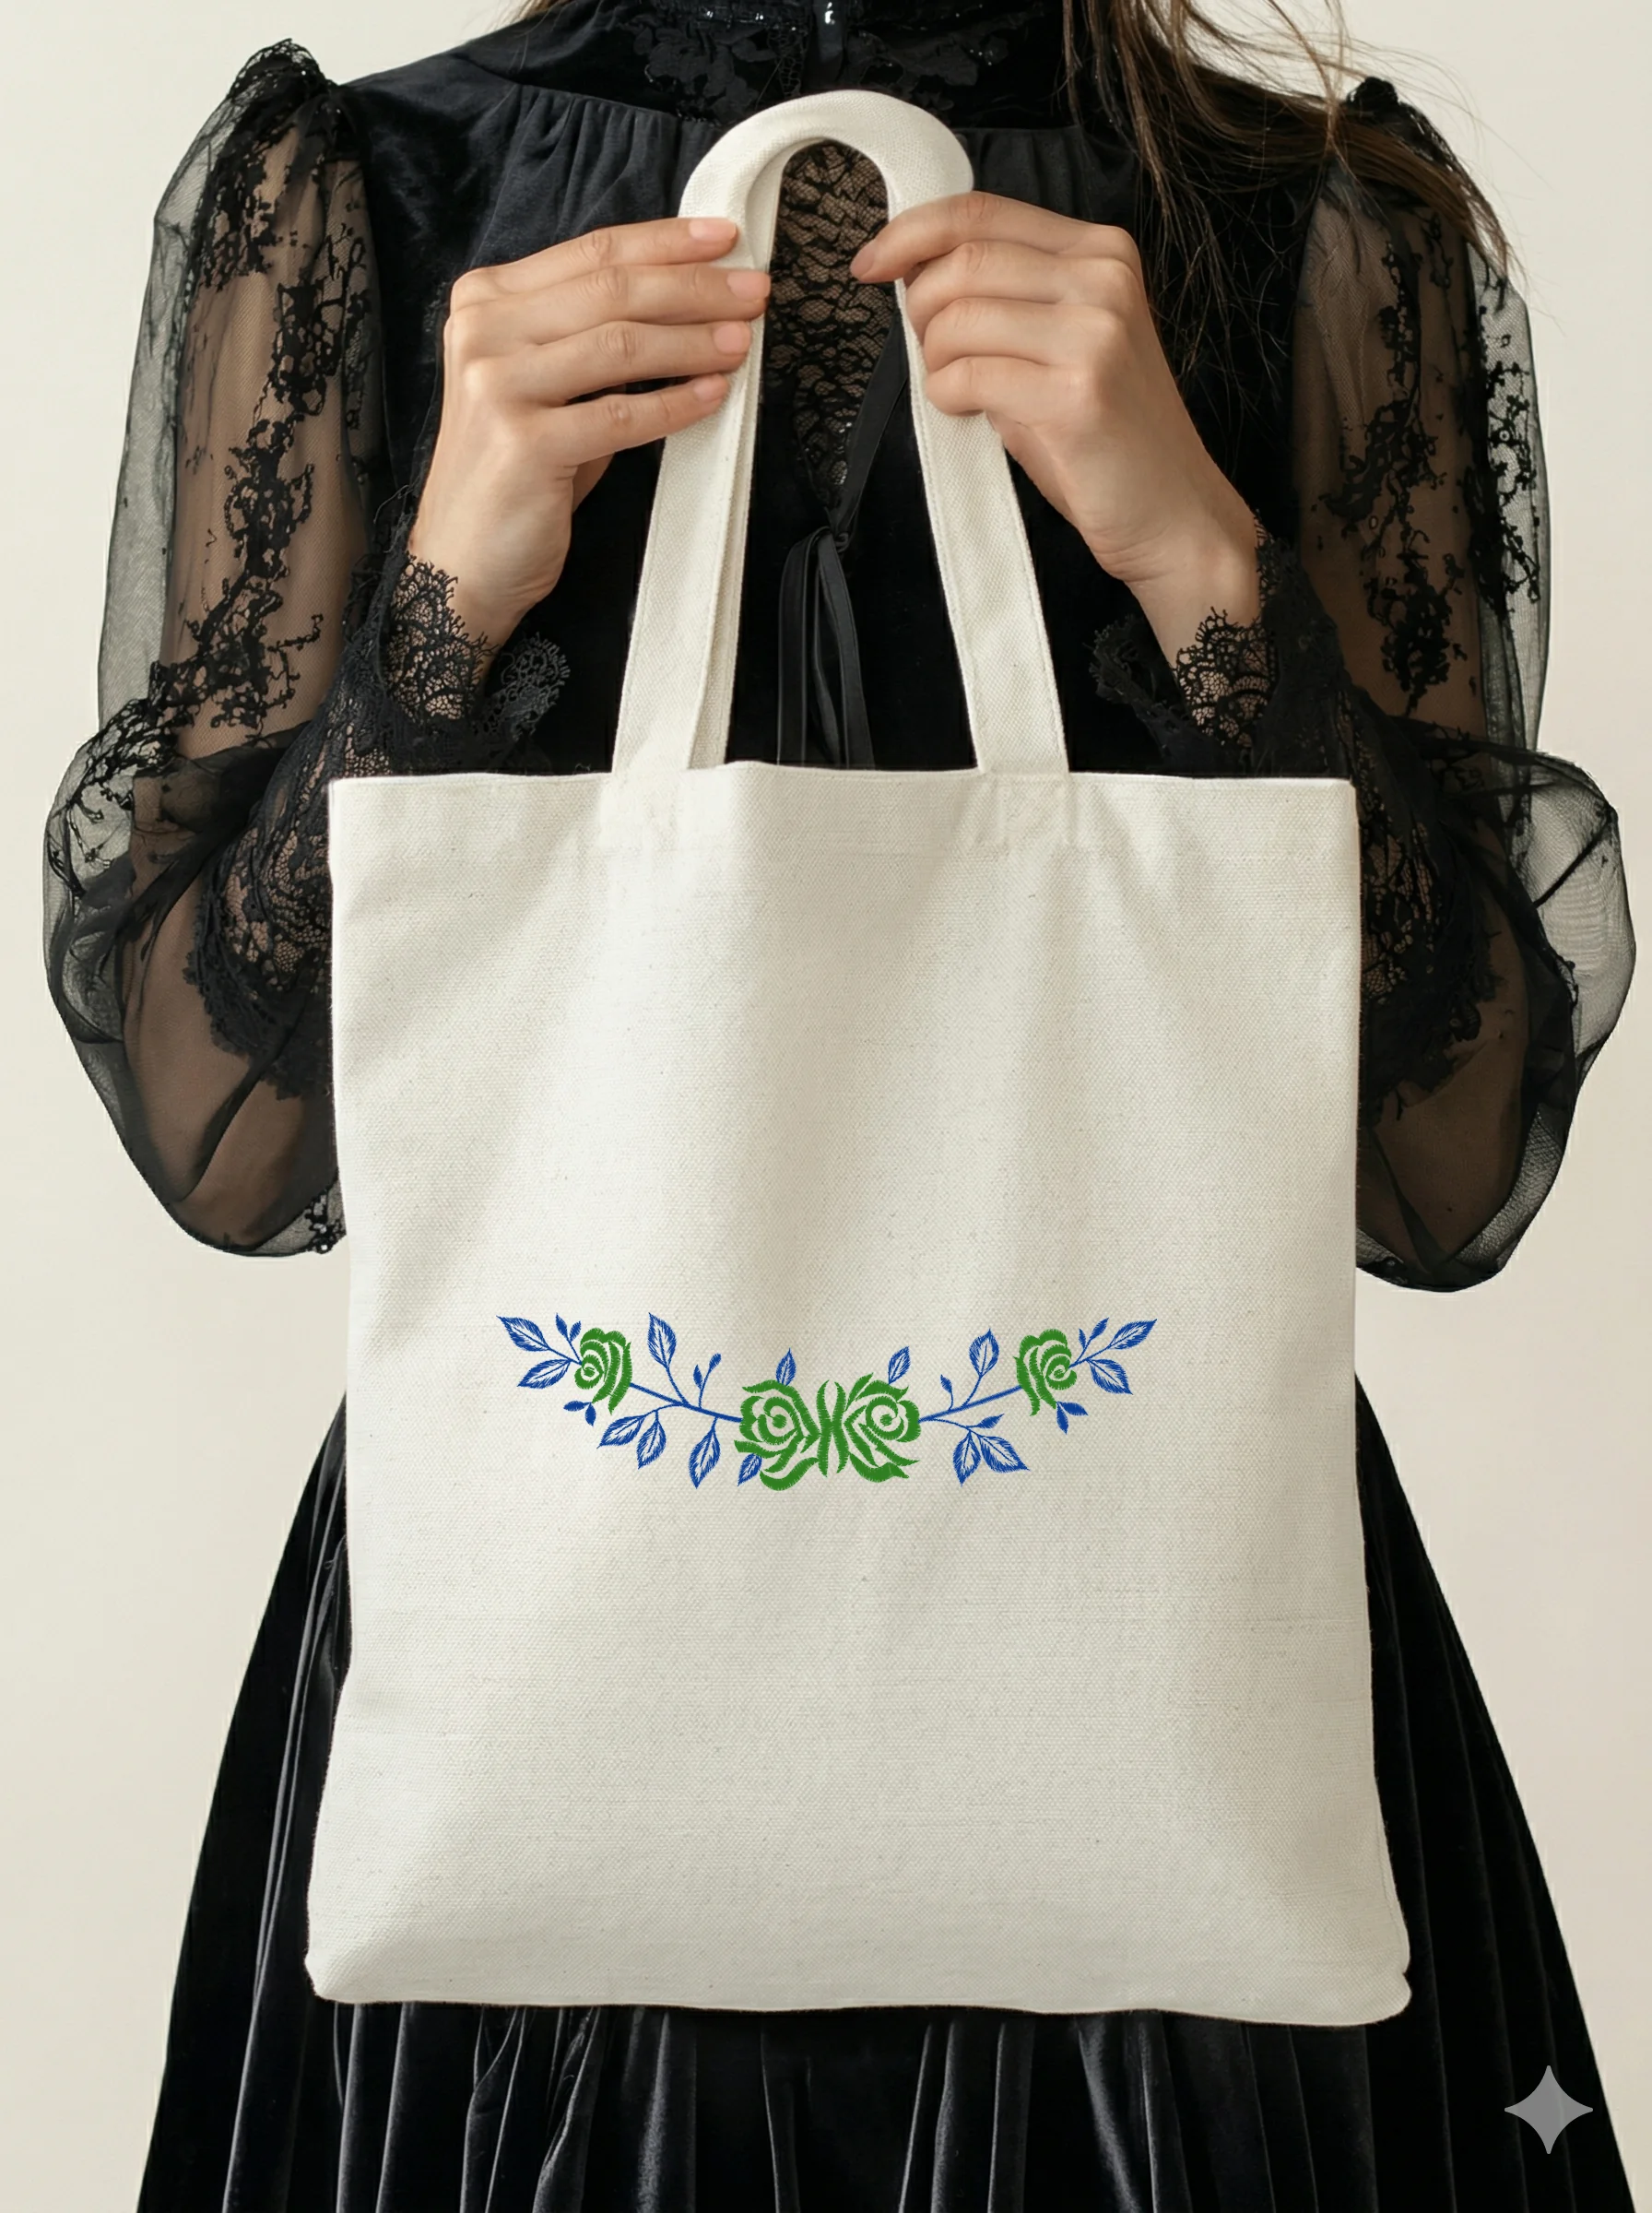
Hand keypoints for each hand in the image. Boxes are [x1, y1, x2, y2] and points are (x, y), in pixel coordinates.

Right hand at [406, 216, 770, 649]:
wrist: (463, 561)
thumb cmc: (518, 474)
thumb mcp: (547, 386)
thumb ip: (591, 336)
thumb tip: (687, 299)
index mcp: (485, 300)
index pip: (591, 254)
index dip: (665, 242)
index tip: (726, 239)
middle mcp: (483, 331)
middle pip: (610, 290)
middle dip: (694, 287)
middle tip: (754, 292)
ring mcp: (496, 385)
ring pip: (619, 344)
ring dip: (692, 341)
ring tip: (742, 342)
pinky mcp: (522, 444)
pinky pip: (620, 416)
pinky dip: (674, 406)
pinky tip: (713, 396)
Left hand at [851, 193, 1261, 658]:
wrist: (1171, 511)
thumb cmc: (1104, 435)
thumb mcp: (1064, 341)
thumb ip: (1010, 298)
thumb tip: (918, 273)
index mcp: (1100, 252)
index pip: (982, 211)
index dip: (911, 232)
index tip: (871, 263)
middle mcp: (1102, 280)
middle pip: (964, 261)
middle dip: (920, 307)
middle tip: (929, 353)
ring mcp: (1093, 334)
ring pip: (959, 318)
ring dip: (935, 360)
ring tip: (957, 389)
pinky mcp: (1074, 394)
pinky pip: (969, 376)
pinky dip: (948, 396)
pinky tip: (969, 412)